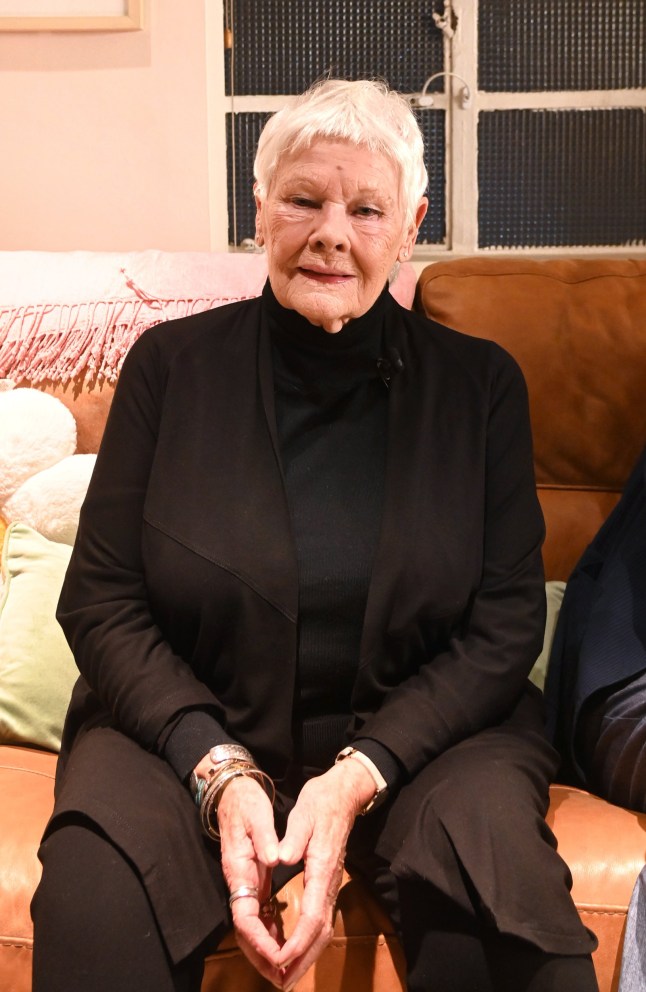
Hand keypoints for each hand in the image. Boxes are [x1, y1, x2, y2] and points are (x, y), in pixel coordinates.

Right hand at [217, 775, 283, 986]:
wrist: (234, 791)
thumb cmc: (245, 802)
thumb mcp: (257, 814)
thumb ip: (265, 836)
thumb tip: (274, 857)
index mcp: (240, 869)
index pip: (245, 916)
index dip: (260, 940)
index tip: (279, 957)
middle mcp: (240, 881)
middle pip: (246, 930)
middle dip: (262, 956)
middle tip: (283, 979)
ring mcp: (245, 882)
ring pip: (252, 926)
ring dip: (266, 951)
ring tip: (285, 973)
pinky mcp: (253, 879)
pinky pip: (259, 914)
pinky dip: (269, 933)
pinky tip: (282, 944)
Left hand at [274, 759, 375, 988]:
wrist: (343, 795)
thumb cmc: (321, 803)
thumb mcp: (303, 814)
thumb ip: (293, 836)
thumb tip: (281, 857)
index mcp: (320, 868)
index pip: (313, 914)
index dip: (298, 941)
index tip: (282, 959)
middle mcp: (329, 882)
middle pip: (321, 932)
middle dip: (302, 959)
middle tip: (282, 981)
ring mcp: (331, 885)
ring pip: (323, 930)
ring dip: (306, 956)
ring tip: (286, 976)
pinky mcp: (328, 884)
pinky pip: (320, 922)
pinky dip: (309, 942)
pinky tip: (295, 951)